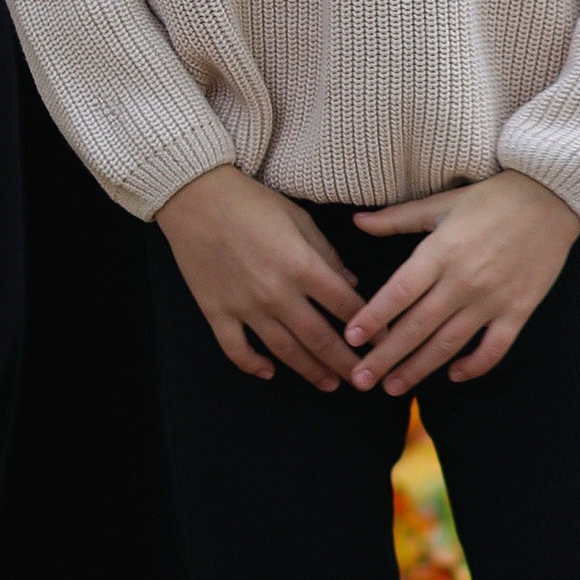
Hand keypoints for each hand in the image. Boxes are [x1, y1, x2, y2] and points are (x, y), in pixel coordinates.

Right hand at [158, 165, 361, 390]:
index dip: (370, 326)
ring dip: (311, 371)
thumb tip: (351, 284)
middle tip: (364, 379)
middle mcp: (277, 293)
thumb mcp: (299, 218)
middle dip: (346, 362)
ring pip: (285, 351)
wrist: (194, 195)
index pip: (346, 306)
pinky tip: (269, 373)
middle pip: (320, 338)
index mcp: (302, 265)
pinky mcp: (217, 312)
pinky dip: (253, 365)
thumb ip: (327, 254)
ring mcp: (245, 307)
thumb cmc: (250, 201)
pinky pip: (237, 350)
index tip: (384, 341)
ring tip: (330, 384)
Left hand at [343, 173, 579, 394]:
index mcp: (441, 251)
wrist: (553, 197)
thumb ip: (397, 218)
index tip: (351, 339)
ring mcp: (493, 298)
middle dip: (386, 356)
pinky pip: (495, 347)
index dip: (373, 318)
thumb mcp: (442, 202)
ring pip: (449, 342)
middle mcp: (463, 279)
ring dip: (419, 368)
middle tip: (361, 380)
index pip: (399, 292)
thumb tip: (357, 221)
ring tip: (394, 387)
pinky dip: (475, 365)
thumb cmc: (493, 197)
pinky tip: (454, 375)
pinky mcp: (519, 309)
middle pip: (417, 325)